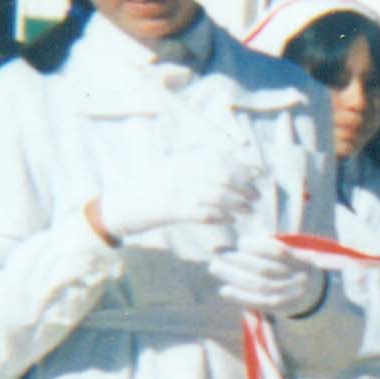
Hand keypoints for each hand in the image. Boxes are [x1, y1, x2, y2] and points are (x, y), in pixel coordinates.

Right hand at [95, 145, 264, 242]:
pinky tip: (231, 219)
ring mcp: (176, 191)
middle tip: (257, 196)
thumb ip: (197, 164)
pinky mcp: (171, 211)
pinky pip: (203, 214)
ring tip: (249, 210)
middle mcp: (181, 172)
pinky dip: (221, 216)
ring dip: (237, 203)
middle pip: (222, 177)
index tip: (257, 175)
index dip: (242, 167)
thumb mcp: (173, 168)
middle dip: (244, 187)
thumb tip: (229, 163)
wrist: (122, 205)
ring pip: (216, 196)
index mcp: (183, 160)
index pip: (220, 159)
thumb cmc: (151, 188)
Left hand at [209, 237, 330, 322]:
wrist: (313, 294)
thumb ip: (269, 246)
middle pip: (265, 270)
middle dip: (240, 261)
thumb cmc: (293, 267)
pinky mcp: (281, 309)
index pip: (278, 252)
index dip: (258, 247)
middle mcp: (299, 279)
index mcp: (302, 261)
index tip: (241, 242)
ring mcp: (291, 295)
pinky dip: (240, 297)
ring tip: (215, 268)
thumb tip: (241, 242)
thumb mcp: (290, 253)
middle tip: (220, 253)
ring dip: (234, 277)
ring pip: (259, 286)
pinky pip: (259, 303)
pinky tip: (224, 290)